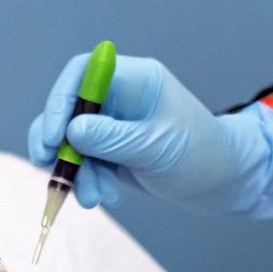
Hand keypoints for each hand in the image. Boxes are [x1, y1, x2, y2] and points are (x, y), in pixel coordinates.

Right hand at [26, 52, 272, 216]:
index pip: (83, 74)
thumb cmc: (200, 155)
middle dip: (60, 144)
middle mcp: (119, 96)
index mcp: (136, 80)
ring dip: (75, 171)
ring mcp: (112, 123)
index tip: (53, 136)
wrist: (220, 183)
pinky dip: (85, 179)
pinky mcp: (108, 148)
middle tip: (53, 170)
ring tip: (94, 198)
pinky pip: (81, 160)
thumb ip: (114, 139)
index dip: (61, 100)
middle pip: (69, 108)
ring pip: (71, 139)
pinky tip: (102, 196)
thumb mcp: (157, 148)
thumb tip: (71, 131)